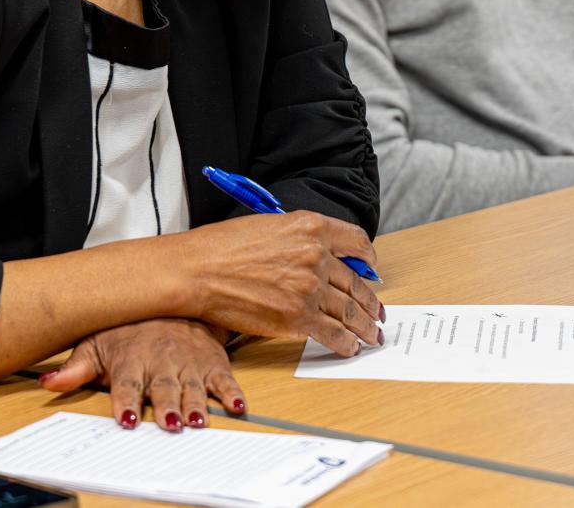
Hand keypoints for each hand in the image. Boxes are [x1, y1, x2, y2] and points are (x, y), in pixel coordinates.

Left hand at [39, 318, 244, 430]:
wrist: (170, 297)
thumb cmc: (129, 327)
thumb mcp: (97, 342)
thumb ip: (76, 368)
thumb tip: (47, 384)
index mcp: (132, 360)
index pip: (127, 383)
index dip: (127, 401)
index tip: (128, 418)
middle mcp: (161, 362)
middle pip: (164, 388)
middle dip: (167, 405)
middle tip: (170, 422)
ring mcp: (188, 363)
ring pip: (193, 387)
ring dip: (197, 404)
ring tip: (198, 420)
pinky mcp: (211, 363)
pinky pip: (224, 379)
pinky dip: (232, 394)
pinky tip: (236, 407)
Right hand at [174, 211, 382, 356]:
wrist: (198, 270)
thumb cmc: (223, 247)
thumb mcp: (269, 227)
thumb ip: (300, 240)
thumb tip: (319, 258)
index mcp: (311, 227)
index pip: (356, 241)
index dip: (368, 258)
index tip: (370, 269)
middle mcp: (317, 255)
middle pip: (355, 282)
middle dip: (368, 301)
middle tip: (375, 312)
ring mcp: (310, 287)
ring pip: (349, 310)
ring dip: (363, 325)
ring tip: (370, 334)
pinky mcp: (298, 317)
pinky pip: (333, 333)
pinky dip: (345, 343)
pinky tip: (350, 347)